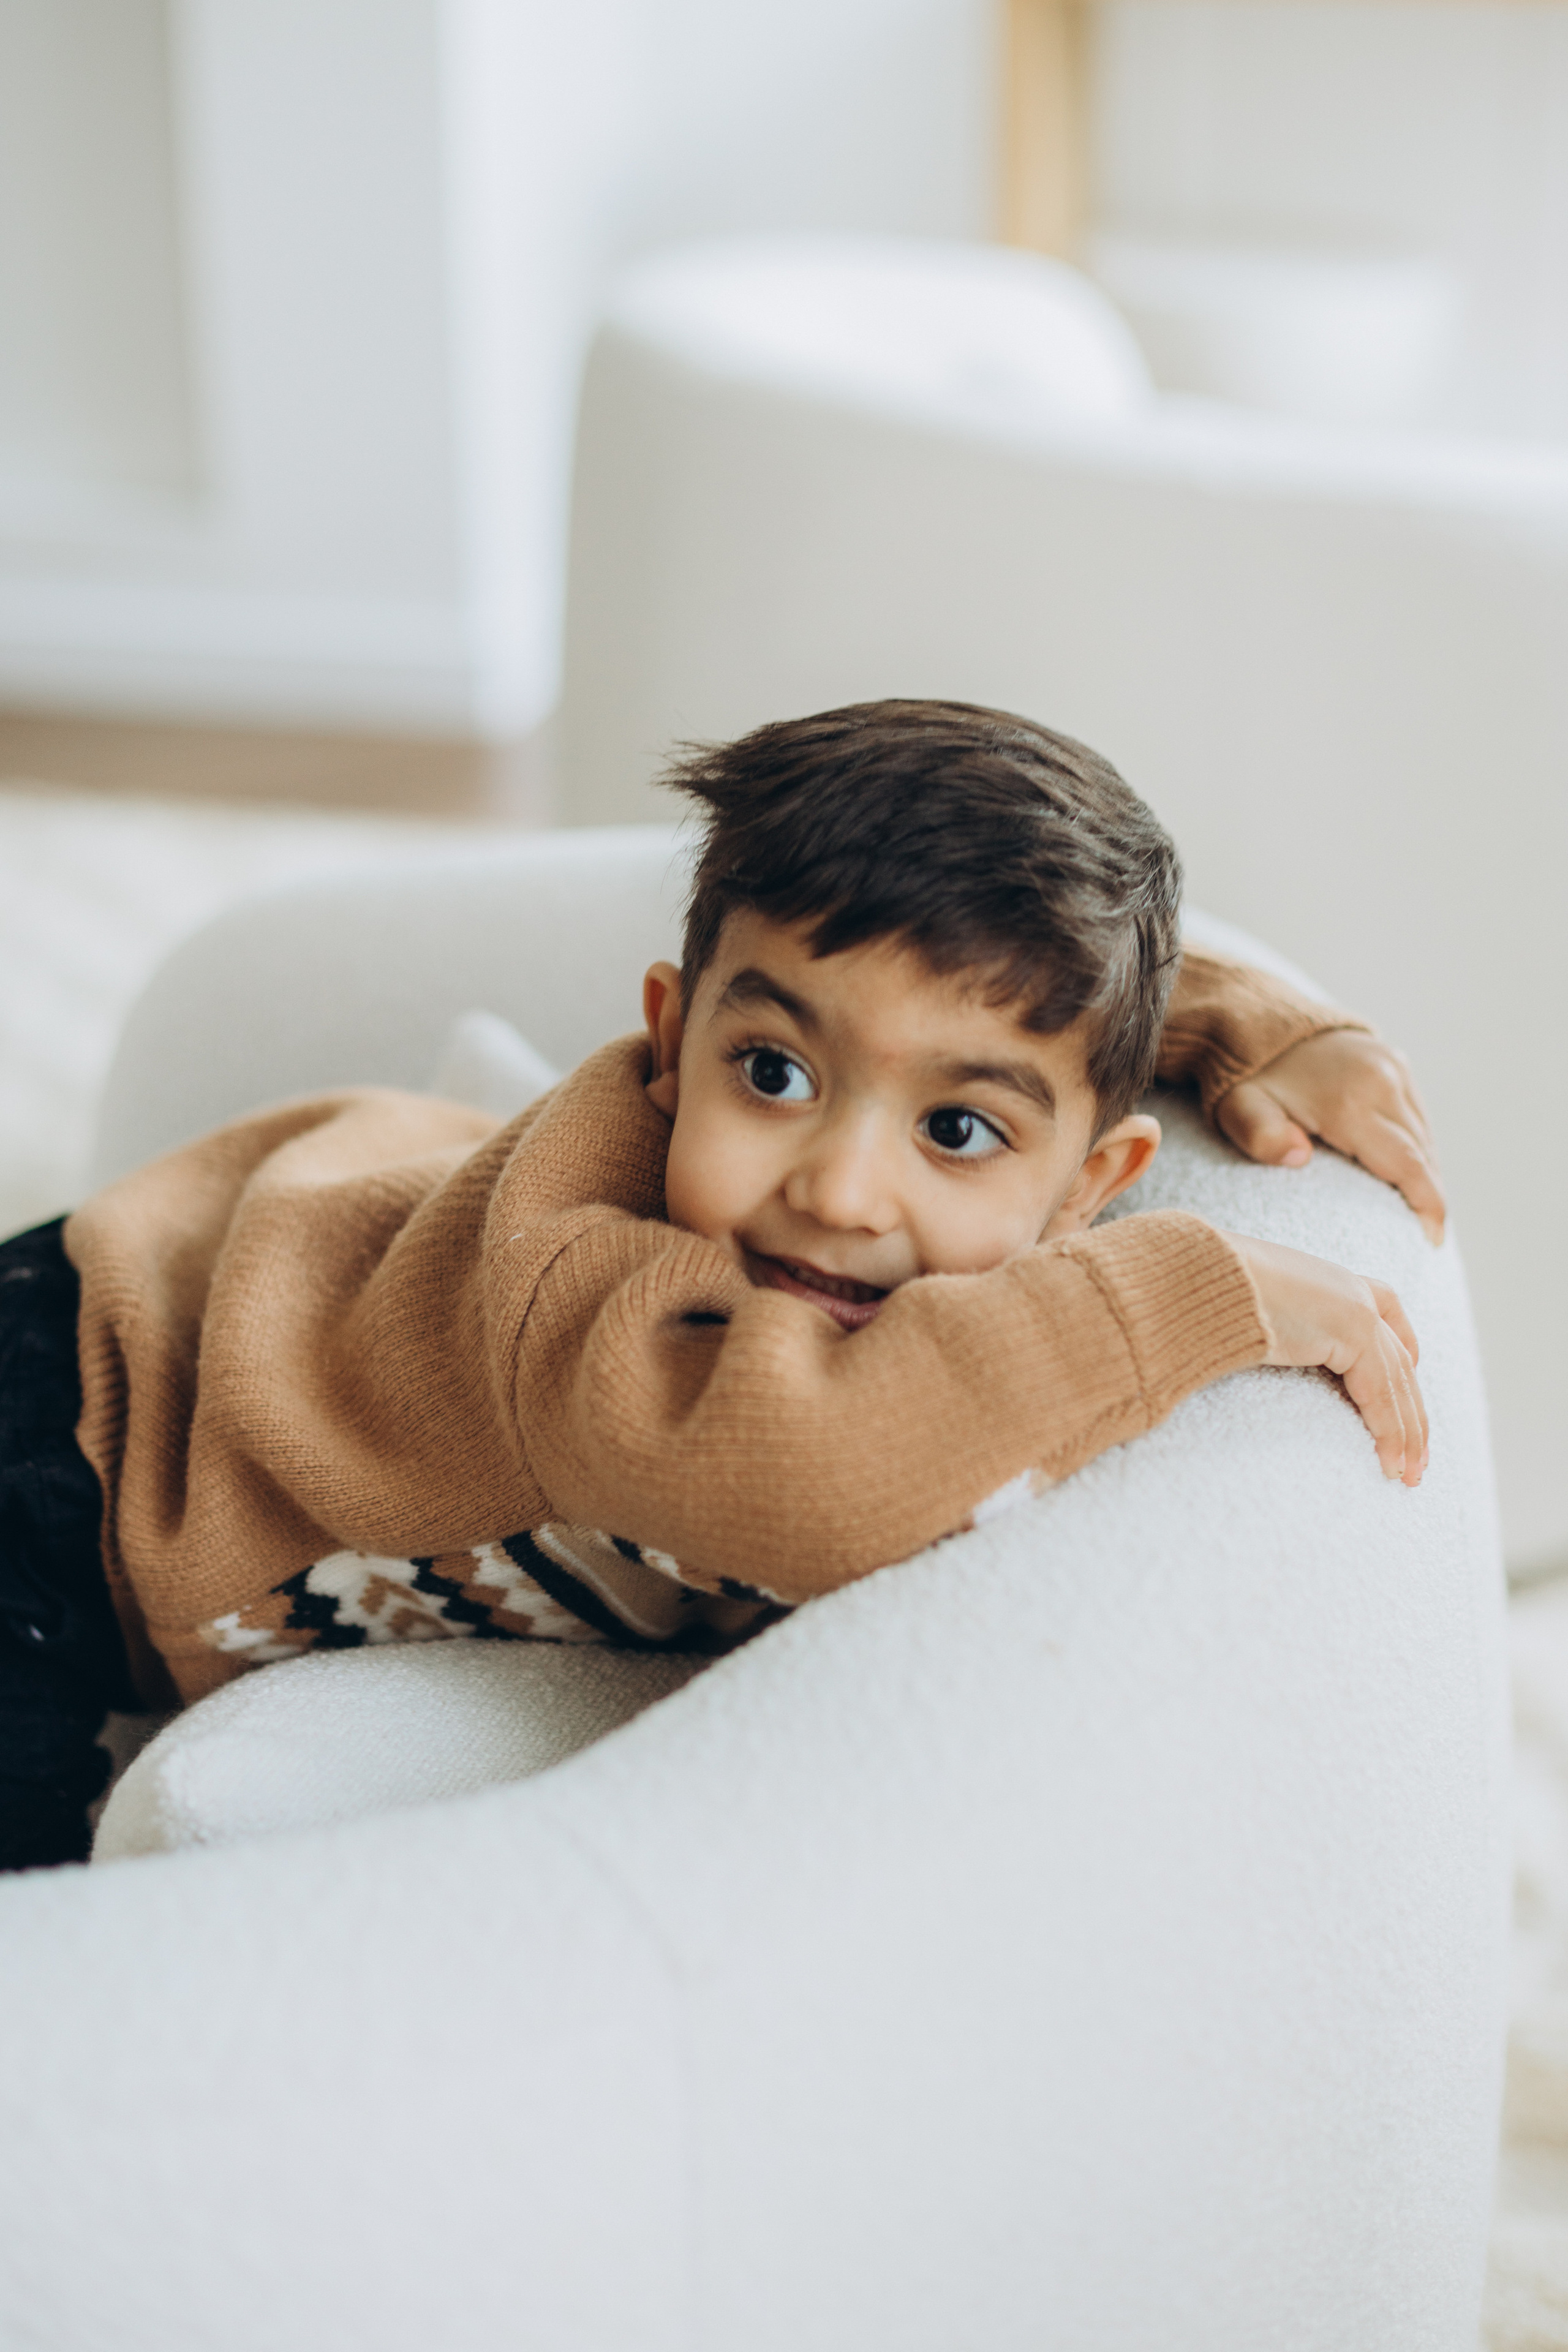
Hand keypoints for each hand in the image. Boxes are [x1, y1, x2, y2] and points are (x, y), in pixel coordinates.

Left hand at [1215, 1029, 1444, 1244]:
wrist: (1254, 1022)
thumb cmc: (1244, 1078)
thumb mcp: (1237, 1108)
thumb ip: (1260, 1136)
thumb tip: (1298, 1157)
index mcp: (1349, 1100)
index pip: (1406, 1162)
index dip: (1427, 1204)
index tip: (1431, 1239)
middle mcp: (1382, 1080)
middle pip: (1422, 1151)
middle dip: (1430, 1195)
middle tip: (1428, 1233)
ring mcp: (1392, 1066)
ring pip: (1424, 1133)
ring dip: (1426, 1170)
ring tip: (1420, 1207)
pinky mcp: (1394, 1059)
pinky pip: (1416, 1113)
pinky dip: (1417, 1143)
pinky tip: (1407, 1168)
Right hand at [1222, 1231, 1427, 1484]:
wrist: (1203, 1278)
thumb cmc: (1209, 1297)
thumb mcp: (1250, 1311)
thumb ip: (1272, 1328)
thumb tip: (1252, 1349)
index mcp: (1329, 1280)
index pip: (1388, 1306)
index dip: (1405, 1344)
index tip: (1414, 1371)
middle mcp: (1350, 1290)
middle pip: (1399, 1360)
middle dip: (1411, 1414)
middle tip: (1416, 1459)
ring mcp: (1356, 1307)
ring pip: (1397, 1383)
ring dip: (1407, 1436)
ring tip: (1408, 1476)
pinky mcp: (1352, 1329)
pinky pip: (1381, 1394)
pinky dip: (1389, 1434)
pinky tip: (1389, 1465)